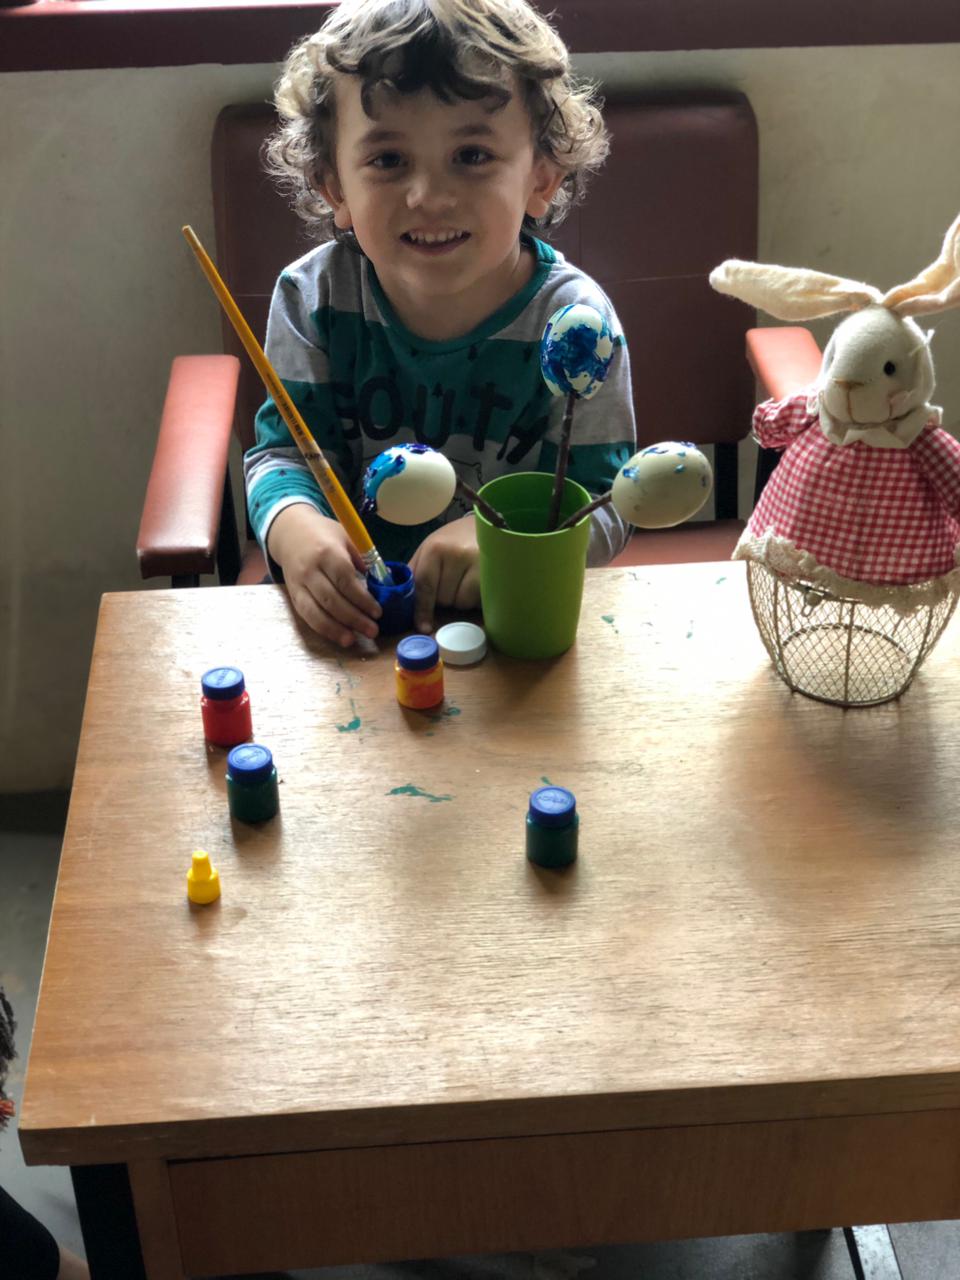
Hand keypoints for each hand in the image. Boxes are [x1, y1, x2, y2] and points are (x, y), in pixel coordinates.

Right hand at [266, 504, 381, 646]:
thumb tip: (383, 583)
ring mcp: (298, 584)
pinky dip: (323, 628)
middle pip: (331, 600)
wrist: (289, 532)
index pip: (345, 580)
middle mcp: (310, 570)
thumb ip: (364, 560)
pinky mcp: (292, 595)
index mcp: (327, 552)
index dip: (362, 599)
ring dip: (336, 629)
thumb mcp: (347, 538)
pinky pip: (307, 616)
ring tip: (353, 640)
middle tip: (373, 630)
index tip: (377, 612)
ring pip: (316, 612)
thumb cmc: (324, 535)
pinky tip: (338, 635)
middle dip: (353, 618)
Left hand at [408, 513, 479, 632]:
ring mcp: (480, 565)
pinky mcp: (496, 577)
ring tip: (468, 579)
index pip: (424, 585)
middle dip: (445, 597)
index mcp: (436, 548)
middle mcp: (458, 555)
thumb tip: (402, 598)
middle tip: (454, 579)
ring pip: (461, 603)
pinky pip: (479, 602)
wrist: (490, 524)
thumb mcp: (432, 547)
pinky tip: (480, 583)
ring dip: (462, 599)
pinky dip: (477, 598)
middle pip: (443, 598)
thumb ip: (416, 570)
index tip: (422, 627)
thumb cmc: (456, 539)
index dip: (422, 608)